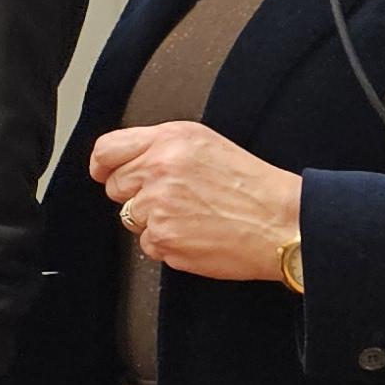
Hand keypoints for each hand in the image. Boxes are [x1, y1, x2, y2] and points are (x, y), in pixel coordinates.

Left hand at [89, 120, 302, 284]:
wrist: (282, 222)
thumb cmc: (254, 187)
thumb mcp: (206, 145)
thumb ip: (163, 147)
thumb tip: (128, 161)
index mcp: (170, 139)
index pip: (108, 148)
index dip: (102, 165)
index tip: (103, 173)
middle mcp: (159, 168)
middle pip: (115, 186)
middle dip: (136, 195)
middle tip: (175, 199)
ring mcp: (158, 205)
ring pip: (131, 217)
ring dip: (154, 221)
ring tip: (193, 216)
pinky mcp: (163, 238)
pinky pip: (148, 244)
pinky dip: (168, 244)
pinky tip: (197, 234)